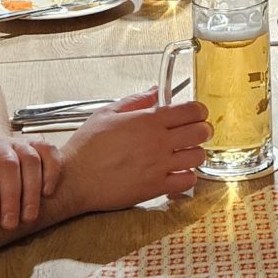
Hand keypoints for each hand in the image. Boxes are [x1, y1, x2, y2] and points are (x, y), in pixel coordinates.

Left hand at [0, 138, 46, 230]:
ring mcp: (20, 145)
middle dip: (12, 196)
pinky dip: (52, 171)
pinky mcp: (38, 147)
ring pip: (31, 160)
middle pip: (9, 165)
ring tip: (29, 217)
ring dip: (32, 189)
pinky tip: (47, 193)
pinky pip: (50, 154)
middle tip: (10, 225)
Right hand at [45, 89, 208, 219]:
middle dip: (202, 130)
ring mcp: (159, 165)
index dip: (199, 110)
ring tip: (185, 154)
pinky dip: (187, 176)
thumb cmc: (86, 148)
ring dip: (195, 153)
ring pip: (198, 156)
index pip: (191, 110)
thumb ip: (136, 101)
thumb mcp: (107, 113)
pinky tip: (177, 173)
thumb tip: (155, 91)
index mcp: (147, 120)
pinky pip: (188, 181)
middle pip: (201, 132)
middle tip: (196, 132)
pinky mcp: (156, 187)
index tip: (197, 114)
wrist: (74, 179)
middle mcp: (157, 141)